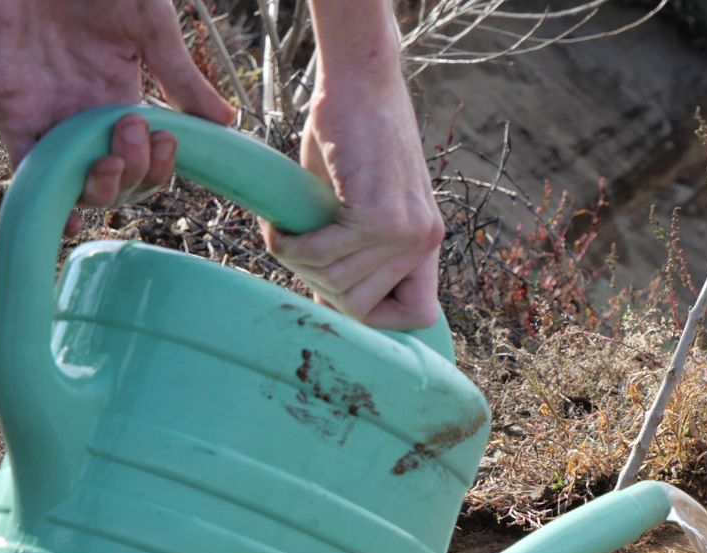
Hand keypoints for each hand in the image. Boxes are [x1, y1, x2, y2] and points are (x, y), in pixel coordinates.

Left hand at [0, 0, 235, 233]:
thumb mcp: (151, 26)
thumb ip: (181, 76)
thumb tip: (226, 122)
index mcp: (120, 96)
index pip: (145, 158)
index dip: (160, 165)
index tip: (169, 139)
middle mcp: (85, 115)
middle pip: (116, 180)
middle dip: (134, 171)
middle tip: (135, 127)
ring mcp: (48, 116)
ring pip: (75, 184)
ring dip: (100, 191)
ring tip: (109, 160)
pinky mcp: (11, 110)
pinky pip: (26, 168)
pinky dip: (47, 198)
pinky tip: (72, 216)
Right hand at [261, 67, 442, 329]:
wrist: (359, 81)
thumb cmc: (350, 139)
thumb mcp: (357, 207)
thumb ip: (354, 253)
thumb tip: (326, 301)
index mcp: (426, 243)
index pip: (419, 316)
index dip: (377, 315)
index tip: (338, 285)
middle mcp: (425, 241)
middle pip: (358, 306)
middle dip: (316, 282)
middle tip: (297, 246)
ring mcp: (406, 231)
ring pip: (335, 284)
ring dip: (298, 262)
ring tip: (286, 231)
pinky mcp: (380, 215)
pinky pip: (321, 255)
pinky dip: (290, 245)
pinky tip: (280, 225)